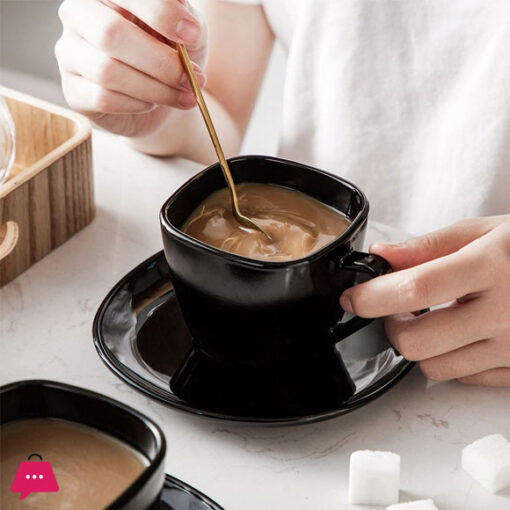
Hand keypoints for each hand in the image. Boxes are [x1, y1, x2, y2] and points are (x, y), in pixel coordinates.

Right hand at [55, 0, 206, 135]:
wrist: (161, 95)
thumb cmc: (170, 52)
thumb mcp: (187, 29)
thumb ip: (186, 19)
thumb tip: (186, 25)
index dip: (161, 12)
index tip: (192, 35)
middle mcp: (77, 14)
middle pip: (109, 33)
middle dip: (160, 61)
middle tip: (194, 78)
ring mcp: (69, 53)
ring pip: (107, 71)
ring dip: (156, 89)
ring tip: (185, 95)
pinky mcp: (73, 91)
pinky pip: (103, 99)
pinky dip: (138, 105)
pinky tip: (154, 103)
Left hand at [340, 216, 509, 386]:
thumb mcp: (486, 232)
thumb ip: (429, 245)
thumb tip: (382, 256)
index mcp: (492, 266)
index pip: (415, 289)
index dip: (372, 297)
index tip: (352, 298)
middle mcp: (506, 312)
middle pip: (416, 342)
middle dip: (392, 326)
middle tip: (398, 309)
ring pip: (435, 368)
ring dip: (421, 345)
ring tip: (436, 319)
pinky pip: (466, 379)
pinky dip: (453, 359)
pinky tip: (465, 335)